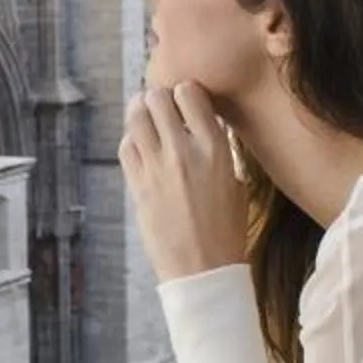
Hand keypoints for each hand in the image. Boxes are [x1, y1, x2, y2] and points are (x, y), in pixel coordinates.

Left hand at [118, 82, 250, 282]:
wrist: (203, 270)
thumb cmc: (227, 230)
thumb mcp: (236, 182)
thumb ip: (217, 151)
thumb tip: (203, 130)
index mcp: (215, 148)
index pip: (190, 93)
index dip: (186, 92)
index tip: (187, 101)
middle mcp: (182, 151)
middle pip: (157, 97)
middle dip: (158, 97)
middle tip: (163, 106)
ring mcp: (155, 167)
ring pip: (135, 117)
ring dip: (140, 111)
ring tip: (147, 117)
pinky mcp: (136, 185)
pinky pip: (126, 146)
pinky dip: (131, 139)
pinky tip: (141, 146)